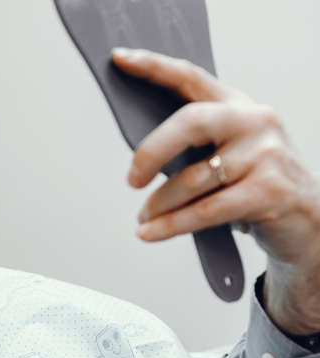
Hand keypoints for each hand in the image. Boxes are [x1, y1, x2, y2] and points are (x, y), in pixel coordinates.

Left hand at [113, 48, 319, 332]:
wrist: (309, 217)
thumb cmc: (260, 184)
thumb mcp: (232, 154)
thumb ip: (197, 147)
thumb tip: (142, 161)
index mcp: (238, 106)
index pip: (191, 77)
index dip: (154, 67)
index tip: (121, 60)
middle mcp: (254, 122)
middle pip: (190, 123)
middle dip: (151, 151)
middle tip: (132, 179)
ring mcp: (265, 155)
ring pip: (193, 178)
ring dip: (159, 204)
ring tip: (144, 218)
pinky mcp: (268, 192)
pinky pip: (205, 211)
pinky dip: (171, 225)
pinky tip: (151, 232)